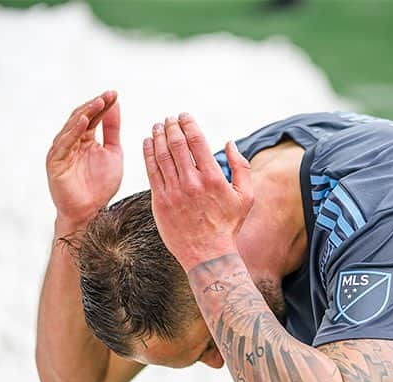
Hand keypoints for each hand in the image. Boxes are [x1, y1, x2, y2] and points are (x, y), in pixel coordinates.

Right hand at [46, 91, 122, 229]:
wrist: (90, 213)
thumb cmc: (100, 188)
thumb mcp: (113, 153)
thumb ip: (112, 130)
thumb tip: (115, 104)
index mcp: (84, 140)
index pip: (93, 117)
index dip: (103, 105)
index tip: (115, 94)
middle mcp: (71, 143)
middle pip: (81, 117)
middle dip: (95, 105)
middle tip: (108, 95)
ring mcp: (61, 152)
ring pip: (71, 127)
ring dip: (85, 113)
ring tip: (98, 103)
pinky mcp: (55, 162)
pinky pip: (64, 144)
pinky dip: (73, 131)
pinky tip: (84, 121)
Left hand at [142, 113, 252, 271]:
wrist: (207, 254)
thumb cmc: (227, 226)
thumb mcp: (245, 196)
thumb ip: (241, 167)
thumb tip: (229, 142)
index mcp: (212, 177)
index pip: (196, 140)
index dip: (187, 124)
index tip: (183, 116)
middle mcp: (191, 182)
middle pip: (176, 144)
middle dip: (171, 126)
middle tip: (168, 118)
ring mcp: (173, 192)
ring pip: (161, 156)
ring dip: (158, 137)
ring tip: (157, 127)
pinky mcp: (160, 203)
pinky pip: (151, 173)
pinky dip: (148, 155)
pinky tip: (147, 144)